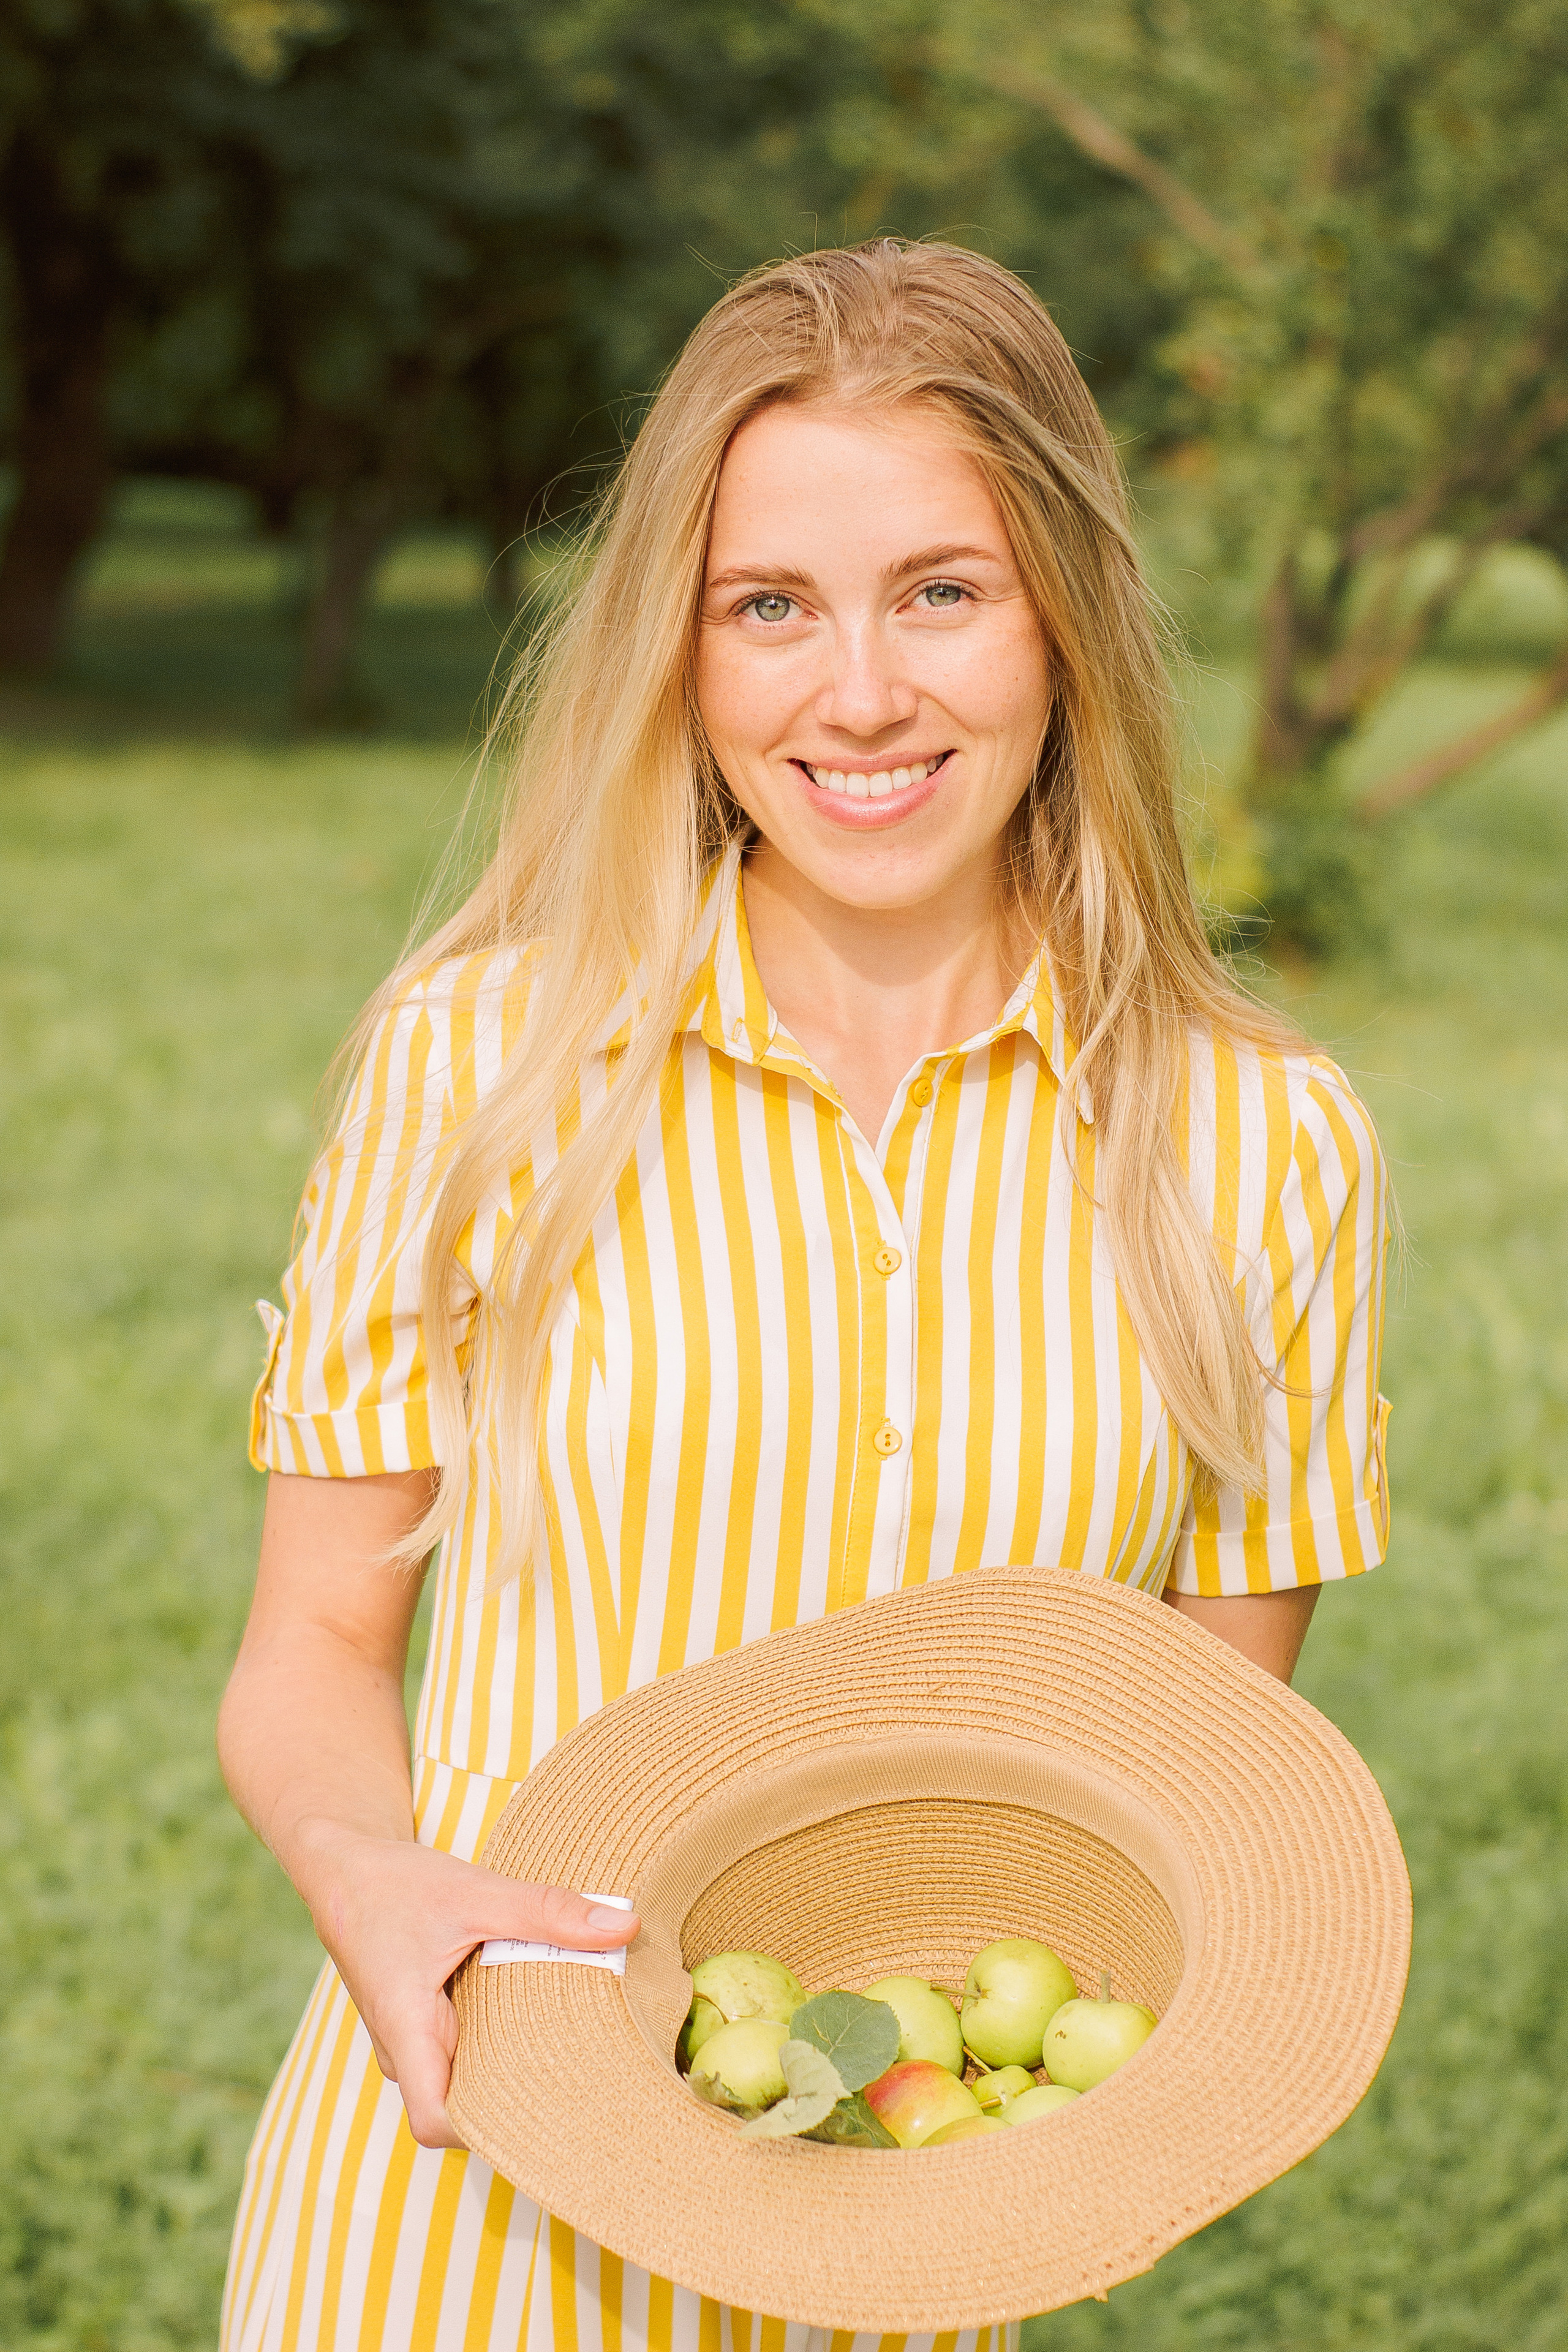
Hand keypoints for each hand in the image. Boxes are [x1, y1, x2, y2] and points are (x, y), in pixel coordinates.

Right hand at [294, 1823, 639, 2147]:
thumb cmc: (395, 1884)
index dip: (485, 2132)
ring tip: (573, 2052)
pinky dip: (497, 2040)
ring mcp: (412, 2039)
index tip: (548, 2111)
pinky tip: (541, 2019)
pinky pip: (461, 2050)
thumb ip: (546, 1911)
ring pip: (462, 2078)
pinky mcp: (422, 2022)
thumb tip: (623, 1927)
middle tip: (586, 2083)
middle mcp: (405, 2050)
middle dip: (517, 2102)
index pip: (436, 2121)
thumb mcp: (475, 1892)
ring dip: (508, 2067)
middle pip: (460, 2107)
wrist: (344, 1866)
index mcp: (405, 2031)